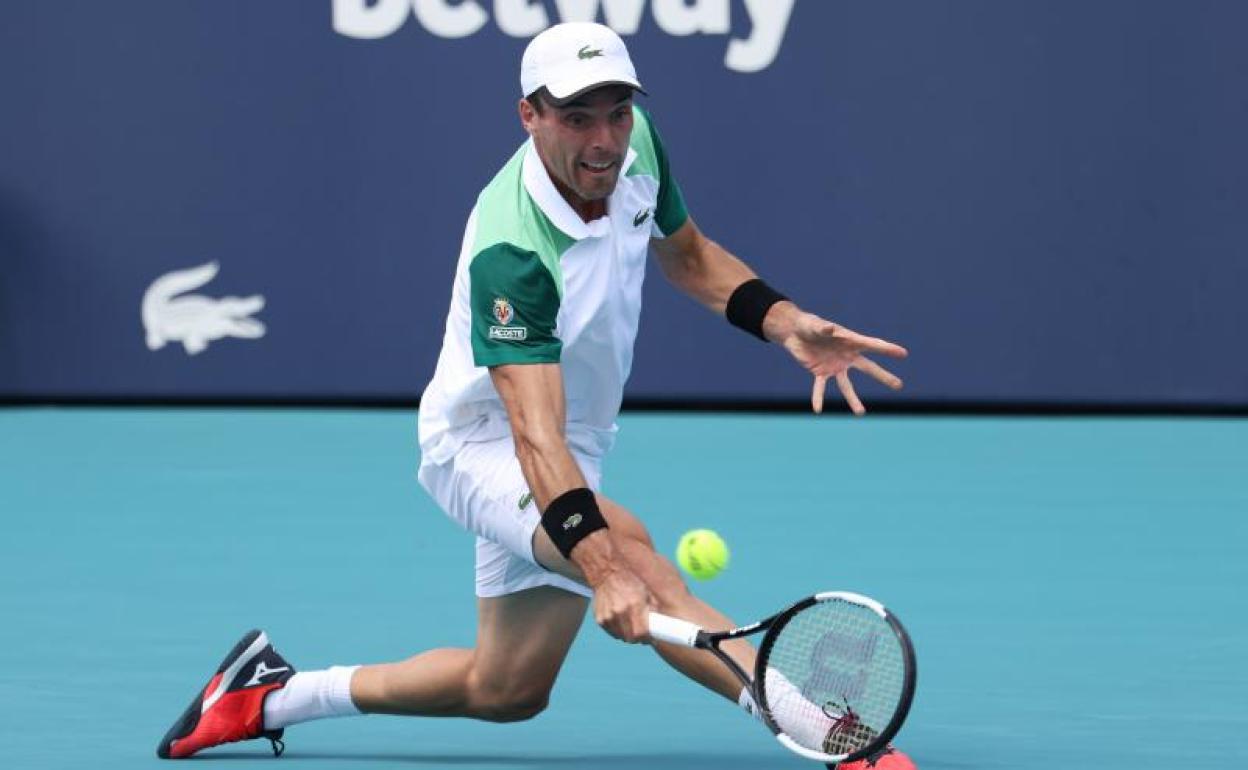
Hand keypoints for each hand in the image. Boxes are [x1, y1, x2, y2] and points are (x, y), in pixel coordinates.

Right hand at [591, 567, 652, 642]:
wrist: (607, 570)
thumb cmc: (631, 577)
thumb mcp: (647, 588)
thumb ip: (655, 606)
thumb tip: (664, 622)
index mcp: (634, 603)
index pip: (641, 633)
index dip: (647, 638)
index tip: (651, 637)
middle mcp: (619, 611)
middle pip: (630, 638)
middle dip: (638, 638)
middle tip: (642, 633)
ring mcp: (608, 615)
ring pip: (620, 636)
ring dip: (627, 634)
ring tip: (632, 625)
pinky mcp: (599, 617)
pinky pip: (611, 631)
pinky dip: (617, 629)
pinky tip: (621, 621)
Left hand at [779, 312, 907, 414]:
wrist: (794, 332)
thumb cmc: (809, 324)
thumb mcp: (815, 325)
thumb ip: (823, 328)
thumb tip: (830, 329)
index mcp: (850, 341)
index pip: (872, 345)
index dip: (887, 349)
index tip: (903, 353)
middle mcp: (846, 355)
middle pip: (868, 368)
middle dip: (883, 376)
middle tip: (899, 385)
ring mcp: (835, 366)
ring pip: (846, 385)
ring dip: (853, 399)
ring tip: (861, 414)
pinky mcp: (820, 372)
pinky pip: (820, 387)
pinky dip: (818, 397)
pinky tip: (817, 410)